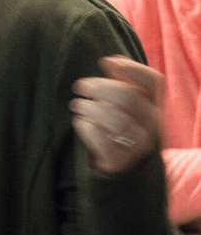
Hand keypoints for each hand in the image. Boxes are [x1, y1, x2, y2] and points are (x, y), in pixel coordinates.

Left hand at [70, 56, 164, 174]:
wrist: (125, 173)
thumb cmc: (121, 131)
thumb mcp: (128, 108)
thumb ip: (122, 85)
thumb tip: (110, 61)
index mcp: (156, 107)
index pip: (154, 82)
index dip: (131, 68)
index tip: (106, 61)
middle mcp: (153, 125)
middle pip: (128, 96)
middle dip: (100, 87)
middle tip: (81, 86)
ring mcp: (139, 145)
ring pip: (115, 118)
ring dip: (89, 108)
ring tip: (78, 105)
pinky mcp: (121, 161)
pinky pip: (102, 140)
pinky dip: (87, 128)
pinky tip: (82, 123)